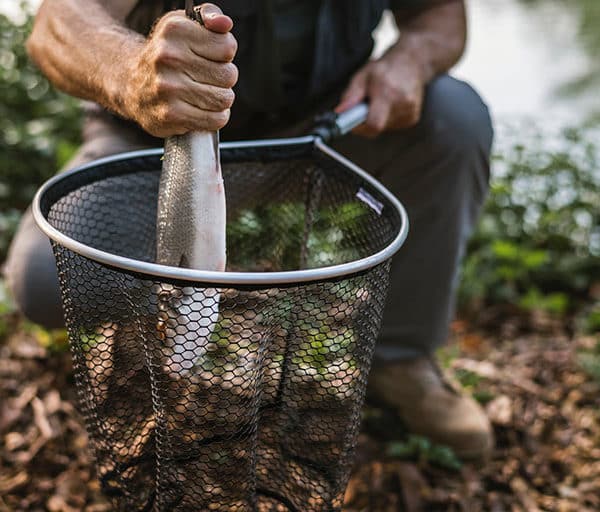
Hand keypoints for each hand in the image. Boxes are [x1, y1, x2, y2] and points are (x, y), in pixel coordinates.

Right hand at [122, 3, 237, 136]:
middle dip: (223, 78)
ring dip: (220, 99)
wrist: (130, 83)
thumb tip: (224, 24)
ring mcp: (168, 88)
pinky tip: (202, 109)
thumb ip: (209, 16)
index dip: (225, 55)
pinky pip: (216, 120)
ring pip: (224, 99)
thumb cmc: (167, 54)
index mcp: (175, 31)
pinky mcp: (171, 115)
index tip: (210, 56)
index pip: (227, 47)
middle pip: (228, 75)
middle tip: (205, 77)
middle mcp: (168, 57)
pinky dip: (215, 117)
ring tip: (204, 93)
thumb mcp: (184, 25)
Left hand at [335, 50, 426, 137]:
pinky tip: (389, 104)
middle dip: (367, 120)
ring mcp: (410, 112)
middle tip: (365, 106)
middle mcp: (402, 103)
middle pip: (377, 126)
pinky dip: (386, 118)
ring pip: (384, 127)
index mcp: (387, 92)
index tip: (352, 122)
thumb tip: (340, 112)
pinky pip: (392, 126)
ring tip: (380, 101)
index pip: (374, 124)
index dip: (360, 128)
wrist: (411, 63)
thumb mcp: (362, 76)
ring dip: (377, 118)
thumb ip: (351, 95)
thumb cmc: (384, 69)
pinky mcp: (413, 118)